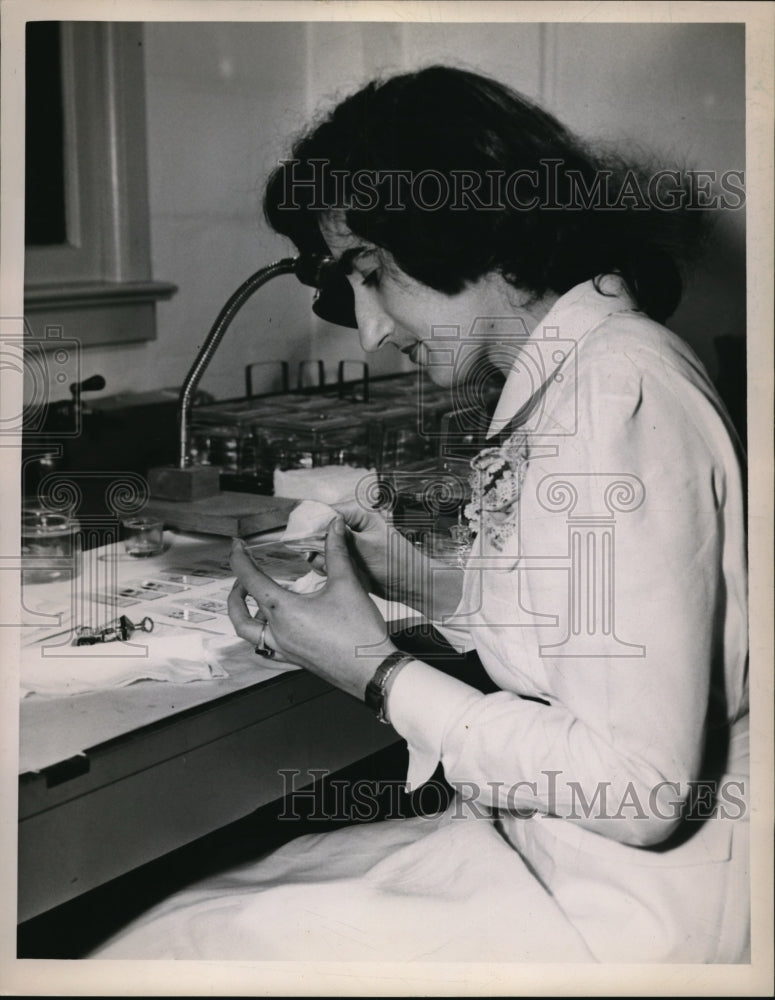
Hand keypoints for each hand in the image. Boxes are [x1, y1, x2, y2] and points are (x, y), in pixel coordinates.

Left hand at [228, 515, 396, 699]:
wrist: (373, 670)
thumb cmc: (360, 633)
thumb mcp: (347, 584)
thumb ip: (337, 552)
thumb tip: (334, 527)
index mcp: (284, 611)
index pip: (250, 579)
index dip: (239, 558)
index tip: (237, 546)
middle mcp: (278, 633)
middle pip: (239, 614)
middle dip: (235, 593)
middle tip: (241, 578)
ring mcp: (285, 650)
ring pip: (249, 635)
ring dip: (245, 616)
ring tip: (255, 602)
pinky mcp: (296, 660)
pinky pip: (266, 648)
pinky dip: (262, 634)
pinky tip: (276, 627)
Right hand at [325, 500, 464, 620]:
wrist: (411, 585)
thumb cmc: (396, 562)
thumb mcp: (366, 547)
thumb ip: (340, 536)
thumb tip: (317, 526)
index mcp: (358, 513)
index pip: (324, 512)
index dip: (311, 525)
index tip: (299, 539)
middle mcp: (351, 525)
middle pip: (319, 531)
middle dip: (319, 547)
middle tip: (328, 559)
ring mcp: (348, 542)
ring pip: (321, 548)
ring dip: (324, 560)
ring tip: (339, 568)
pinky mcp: (347, 557)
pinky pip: (328, 560)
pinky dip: (330, 568)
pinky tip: (341, 573)